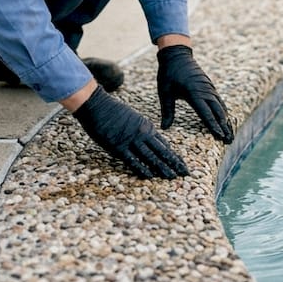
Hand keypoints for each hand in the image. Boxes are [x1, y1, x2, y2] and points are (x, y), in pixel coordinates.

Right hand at [73, 86, 188, 178]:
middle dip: (174, 163)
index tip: (181, 164)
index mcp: (146, 126)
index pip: (164, 144)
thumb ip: (142, 129)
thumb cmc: (112, 110)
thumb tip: (150, 138)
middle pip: (162, 151)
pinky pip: (133, 161)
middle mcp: (142, 134)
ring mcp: (131, 141)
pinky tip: (150, 177)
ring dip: (163, 168)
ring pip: (151, 157)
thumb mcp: (133, 118)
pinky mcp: (118, 147)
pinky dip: (142, 169)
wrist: (97, 104)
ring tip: (172, 177)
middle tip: (185, 174)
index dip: (174, 155)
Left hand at [156, 45, 233, 142]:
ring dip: (226, 121)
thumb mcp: (165, 92)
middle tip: (228, 141)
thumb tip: (164, 128)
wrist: (176, 54)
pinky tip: (225, 120)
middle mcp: (205, 91)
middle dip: (224, 127)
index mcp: (193, 93)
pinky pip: (219, 101)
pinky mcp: (209, 86)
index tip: (219, 136)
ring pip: (221, 107)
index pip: (206, 113)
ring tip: (230, 134)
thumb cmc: (168, 73)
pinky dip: (223, 112)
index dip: (213, 125)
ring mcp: (209, 88)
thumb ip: (167, 111)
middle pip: (218, 112)